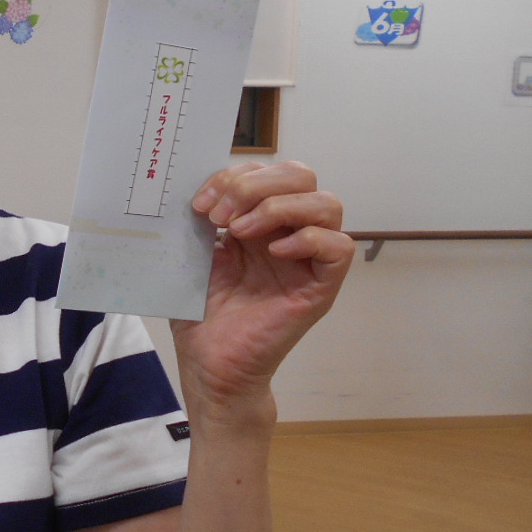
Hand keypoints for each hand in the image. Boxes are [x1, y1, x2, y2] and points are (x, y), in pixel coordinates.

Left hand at [173, 161, 353, 423]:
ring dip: (279, 207)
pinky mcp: (320, 288)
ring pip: (326, 204)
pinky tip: (274, 251)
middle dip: (256, 184)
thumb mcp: (194, 253)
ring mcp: (307, 259)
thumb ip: (203, 217)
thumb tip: (192, 183)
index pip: (267, 171)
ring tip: (239, 232)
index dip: (233, 176)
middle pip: (301, 176)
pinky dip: (308, 238)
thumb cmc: (200, 311)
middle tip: (221, 214)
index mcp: (258, 220)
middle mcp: (287, 233)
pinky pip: (339, 248)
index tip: (200, 203)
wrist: (208, 361)